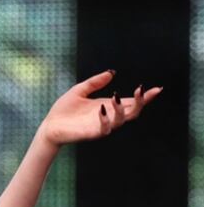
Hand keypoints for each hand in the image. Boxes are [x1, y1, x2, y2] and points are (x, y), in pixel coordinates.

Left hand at [37, 70, 162, 147]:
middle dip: (141, 103)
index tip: (157, 89)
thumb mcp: (79, 91)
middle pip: (132, 113)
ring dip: (122, 109)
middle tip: (141, 90)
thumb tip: (111, 73)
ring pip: (121, 121)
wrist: (49, 126)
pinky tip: (102, 109)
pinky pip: (104, 129)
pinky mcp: (91, 133)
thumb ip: (94, 82)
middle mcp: (108, 117)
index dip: (144, 97)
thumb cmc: (64, 110)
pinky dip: (106, 119)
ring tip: (116, 97)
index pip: (131, 102)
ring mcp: (101, 126)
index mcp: (108, 106)